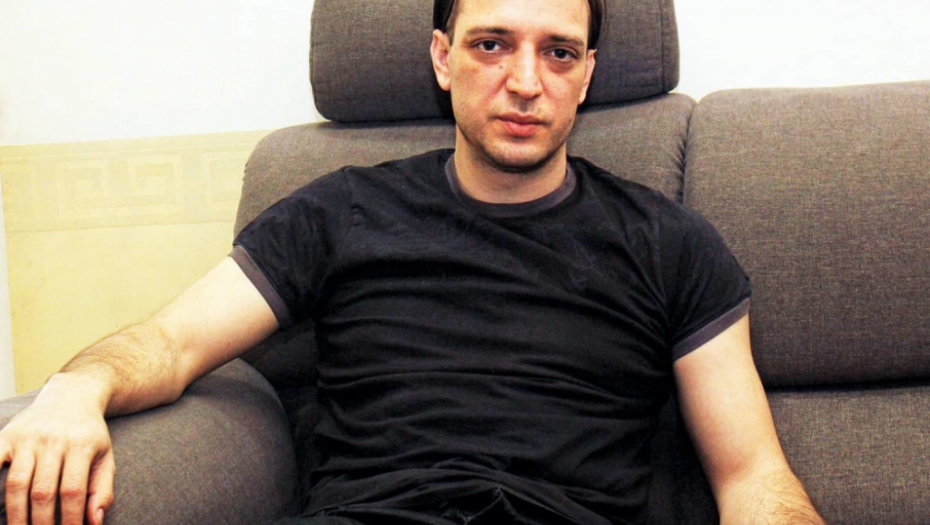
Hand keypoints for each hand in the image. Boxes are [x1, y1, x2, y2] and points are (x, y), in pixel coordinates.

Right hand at [0, 375, 114, 524]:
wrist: (72, 396)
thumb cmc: (89, 434)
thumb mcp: (105, 457)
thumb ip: (102, 490)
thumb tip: (94, 521)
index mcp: (82, 445)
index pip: (72, 491)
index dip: (68, 518)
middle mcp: (53, 440)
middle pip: (43, 491)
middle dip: (40, 523)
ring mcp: (28, 437)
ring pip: (17, 483)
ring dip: (15, 514)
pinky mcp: (7, 435)